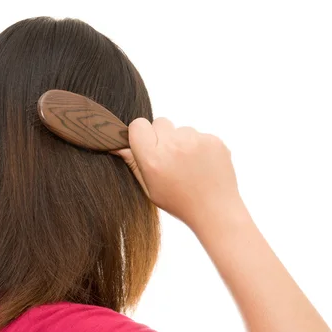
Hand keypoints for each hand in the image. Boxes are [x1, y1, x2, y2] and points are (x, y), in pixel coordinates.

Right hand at [113, 118, 240, 228]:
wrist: (215, 210)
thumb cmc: (178, 202)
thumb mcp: (149, 187)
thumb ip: (133, 162)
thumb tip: (116, 145)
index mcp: (153, 158)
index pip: (138, 125)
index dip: (140, 133)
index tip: (146, 145)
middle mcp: (173, 145)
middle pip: (160, 122)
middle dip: (161, 135)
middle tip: (168, 158)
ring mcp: (195, 140)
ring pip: (181, 128)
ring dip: (181, 141)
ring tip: (188, 165)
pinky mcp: (213, 140)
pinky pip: (199, 134)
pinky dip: (199, 146)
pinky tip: (201, 165)